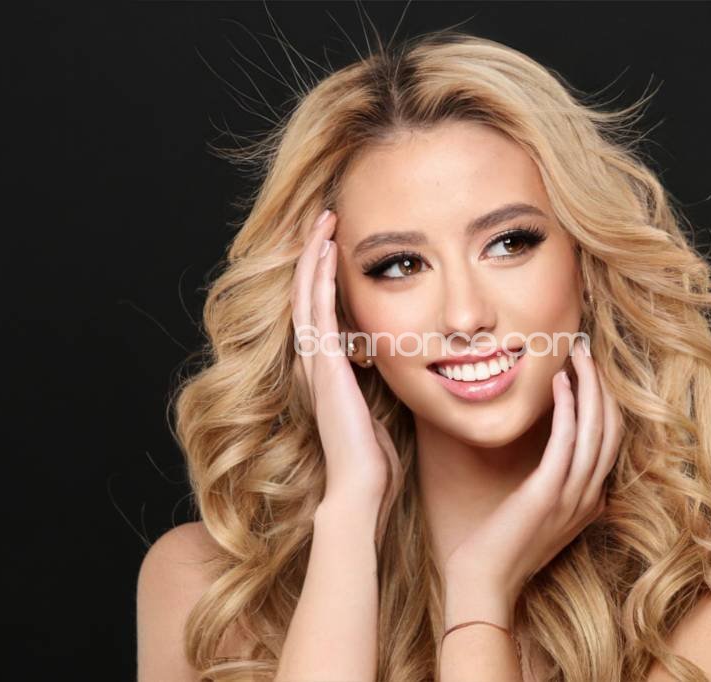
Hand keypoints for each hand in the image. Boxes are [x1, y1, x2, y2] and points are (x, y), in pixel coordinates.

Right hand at [291, 209, 393, 512]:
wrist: (362, 489)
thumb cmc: (376, 462)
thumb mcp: (379, 412)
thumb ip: (380, 387)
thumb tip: (403, 365)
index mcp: (328, 374)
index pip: (323, 314)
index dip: (325, 278)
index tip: (339, 247)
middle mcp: (315, 364)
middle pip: (307, 296)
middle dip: (315, 257)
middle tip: (326, 219)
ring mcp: (314, 364)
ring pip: (307, 295)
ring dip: (314, 256)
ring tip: (324, 221)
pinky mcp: (322, 365)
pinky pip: (316, 310)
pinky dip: (318, 276)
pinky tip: (326, 247)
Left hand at [443, 339, 623, 605]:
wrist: (485, 581)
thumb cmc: (503, 546)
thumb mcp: (544, 518)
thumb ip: (561, 494)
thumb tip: (563, 467)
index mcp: (590, 500)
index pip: (612, 441)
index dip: (606, 402)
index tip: (591, 370)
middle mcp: (589, 496)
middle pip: (610, 430)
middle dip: (603, 386)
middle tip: (587, 351)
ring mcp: (572, 496)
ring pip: (595, 431)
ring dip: (589, 387)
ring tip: (578, 355)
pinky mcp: (548, 493)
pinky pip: (566, 442)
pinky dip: (567, 409)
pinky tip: (560, 383)